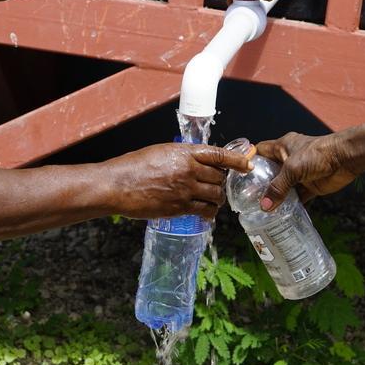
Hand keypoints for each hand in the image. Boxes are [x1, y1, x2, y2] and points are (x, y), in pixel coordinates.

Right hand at [108, 144, 252, 220]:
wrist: (117, 185)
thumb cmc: (132, 166)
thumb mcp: (159, 152)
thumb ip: (180, 156)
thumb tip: (192, 162)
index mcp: (184, 152)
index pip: (218, 155)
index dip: (236, 160)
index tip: (247, 163)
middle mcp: (189, 170)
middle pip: (219, 177)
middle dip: (221, 182)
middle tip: (218, 185)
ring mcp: (186, 190)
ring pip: (215, 195)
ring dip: (217, 198)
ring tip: (214, 200)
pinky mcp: (180, 208)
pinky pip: (204, 210)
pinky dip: (209, 212)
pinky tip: (207, 213)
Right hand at [256, 133, 358, 209]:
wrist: (346, 158)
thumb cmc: (318, 154)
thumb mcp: (293, 169)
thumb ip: (278, 187)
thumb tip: (265, 207)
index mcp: (282, 147)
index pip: (260, 151)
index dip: (250, 160)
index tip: (239, 174)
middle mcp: (289, 159)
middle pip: (270, 171)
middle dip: (260, 183)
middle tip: (247, 197)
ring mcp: (300, 173)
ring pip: (283, 186)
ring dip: (275, 196)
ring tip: (261, 208)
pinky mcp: (310, 185)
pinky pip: (297, 197)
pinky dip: (290, 205)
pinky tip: (281, 214)